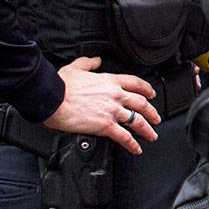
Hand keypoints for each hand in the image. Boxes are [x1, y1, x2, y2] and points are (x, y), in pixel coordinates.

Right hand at [43, 56, 160, 154]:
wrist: (51, 98)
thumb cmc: (60, 85)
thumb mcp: (75, 67)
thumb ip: (88, 63)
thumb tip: (96, 60)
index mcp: (109, 81)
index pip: (136, 83)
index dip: (147, 89)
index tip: (151, 94)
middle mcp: (115, 95)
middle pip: (142, 104)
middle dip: (152, 112)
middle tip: (156, 118)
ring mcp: (112, 111)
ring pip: (138, 121)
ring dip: (147, 129)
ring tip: (152, 135)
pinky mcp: (106, 125)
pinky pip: (124, 137)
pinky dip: (132, 144)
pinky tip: (136, 149)